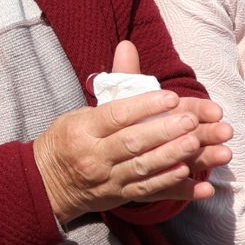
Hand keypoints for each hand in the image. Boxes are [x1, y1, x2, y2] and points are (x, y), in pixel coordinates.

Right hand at [32, 40, 232, 222]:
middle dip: (164, 131)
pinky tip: (189, 177)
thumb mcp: (80, 112)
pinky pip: (147, 192)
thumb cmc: (68, 140)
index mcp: (83, 129)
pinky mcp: (118, 197)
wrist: (48, 183)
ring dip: (171, 156)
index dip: (145, 106)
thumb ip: (112, 85)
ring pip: (143, 168)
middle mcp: (94, 155)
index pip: (117, 115)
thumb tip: (128, 47)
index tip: (172, 97)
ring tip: (196, 144)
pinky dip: (169, 185)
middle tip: (191, 120)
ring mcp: (107, 179)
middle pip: (132, 142)